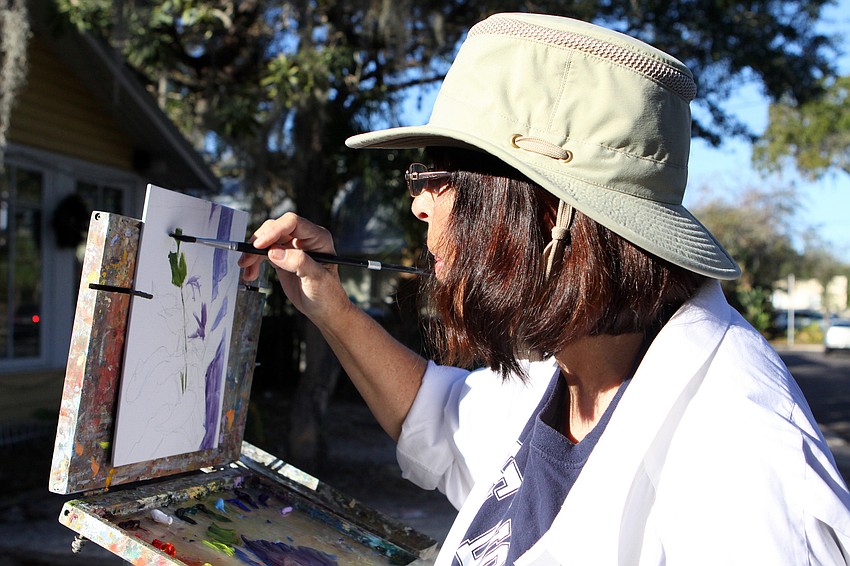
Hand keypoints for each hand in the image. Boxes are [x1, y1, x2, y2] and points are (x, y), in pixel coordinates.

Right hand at [238, 212, 352, 323]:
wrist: (323, 310)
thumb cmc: (327, 294)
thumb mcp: (317, 279)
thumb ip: (299, 262)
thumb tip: (274, 251)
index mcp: (318, 238)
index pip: (293, 223)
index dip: (274, 230)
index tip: (259, 245)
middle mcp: (305, 238)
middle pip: (276, 228)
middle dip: (259, 241)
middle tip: (247, 259)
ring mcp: (292, 247)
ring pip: (267, 239)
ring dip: (253, 253)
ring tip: (246, 270)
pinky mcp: (282, 257)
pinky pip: (263, 252)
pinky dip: (254, 261)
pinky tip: (250, 273)